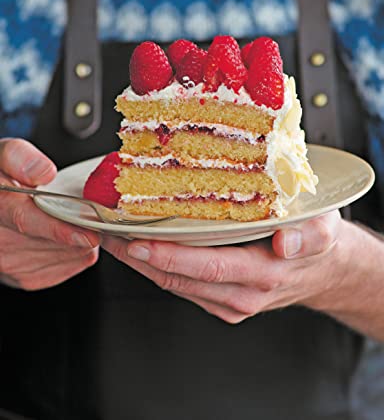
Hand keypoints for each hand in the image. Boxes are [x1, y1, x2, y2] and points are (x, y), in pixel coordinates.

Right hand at [0, 138, 99, 289]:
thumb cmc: (2, 176)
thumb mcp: (4, 154)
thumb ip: (19, 157)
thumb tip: (43, 172)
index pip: (25, 221)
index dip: (58, 229)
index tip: (88, 234)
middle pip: (52, 243)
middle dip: (79, 227)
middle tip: (95, 211)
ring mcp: (11, 264)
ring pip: (65, 256)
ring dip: (80, 239)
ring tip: (78, 218)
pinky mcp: (26, 277)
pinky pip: (68, 265)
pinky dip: (78, 250)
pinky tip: (71, 235)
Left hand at [102, 210, 344, 322]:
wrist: (321, 272)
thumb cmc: (316, 244)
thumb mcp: (323, 230)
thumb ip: (309, 236)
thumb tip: (285, 243)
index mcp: (263, 273)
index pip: (209, 267)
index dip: (171, 256)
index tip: (137, 243)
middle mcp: (243, 293)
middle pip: (181, 279)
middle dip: (140, 259)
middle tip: (109, 235)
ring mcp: (230, 301)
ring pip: (176, 285)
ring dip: (142, 264)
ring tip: (115, 239)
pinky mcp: (222, 301)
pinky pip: (184, 287)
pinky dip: (159, 268)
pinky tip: (143, 250)